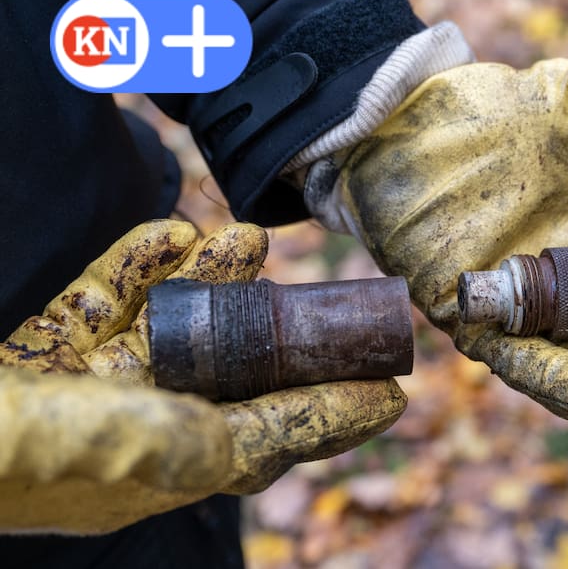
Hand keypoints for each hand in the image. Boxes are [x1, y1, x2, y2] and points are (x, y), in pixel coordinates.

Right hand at [0, 220, 405, 532]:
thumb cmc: (57, 452)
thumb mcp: (183, 449)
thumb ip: (268, 433)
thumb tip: (365, 413)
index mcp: (176, 464)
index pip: (275, 429)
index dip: (333, 405)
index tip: (393, 378)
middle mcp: (140, 427)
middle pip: (229, 370)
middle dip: (270, 325)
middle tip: (319, 285)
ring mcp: (90, 386)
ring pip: (170, 325)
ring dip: (210, 279)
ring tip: (248, 236)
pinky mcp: (46, 345)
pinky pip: (104, 299)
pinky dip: (139, 266)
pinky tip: (173, 233)